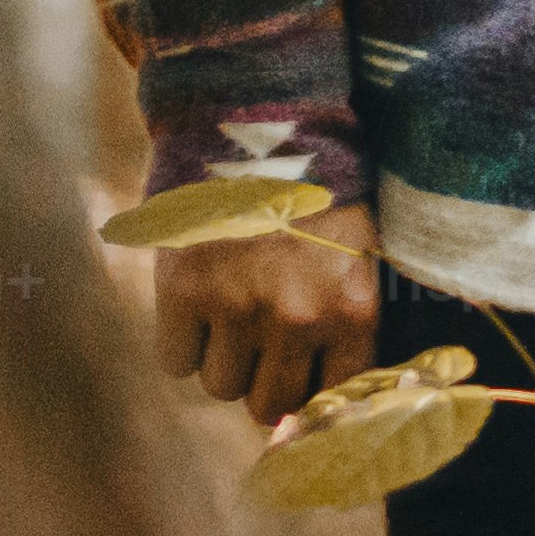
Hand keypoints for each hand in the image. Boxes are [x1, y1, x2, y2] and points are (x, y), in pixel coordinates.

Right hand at [152, 218, 383, 430]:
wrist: (259, 131)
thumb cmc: (319, 197)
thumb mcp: (360, 257)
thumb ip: (347, 325)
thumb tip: (323, 396)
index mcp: (350, 312)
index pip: (331, 397)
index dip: (309, 392)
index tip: (298, 380)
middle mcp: (296, 320)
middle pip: (268, 404)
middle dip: (263, 383)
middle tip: (259, 349)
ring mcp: (236, 308)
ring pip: (220, 387)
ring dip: (223, 361)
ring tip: (229, 317)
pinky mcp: (183, 291)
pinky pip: (175, 361)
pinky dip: (182, 343)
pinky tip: (196, 308)